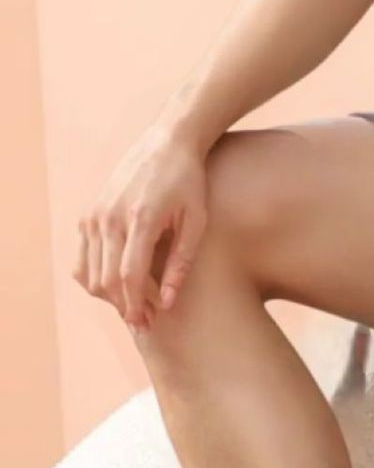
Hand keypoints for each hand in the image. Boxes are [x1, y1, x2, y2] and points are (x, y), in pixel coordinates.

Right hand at [74, 125, 209, 332]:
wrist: (166, 143)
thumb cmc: (188, 182)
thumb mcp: (196, 222)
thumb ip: (181, 263)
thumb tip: (167, 302)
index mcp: (140, 219)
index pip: (129, 276)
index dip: (136, 304)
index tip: (146, 323)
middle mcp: (110, 217)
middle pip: (106, 278)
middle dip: (122, 306)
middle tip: (142, 322)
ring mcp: (95, 215)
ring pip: (89, 271)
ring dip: (108, 295)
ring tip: (132, 305)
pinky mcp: (89, 213)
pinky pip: (83, 256)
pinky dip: (96, 276)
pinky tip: (118, 284)